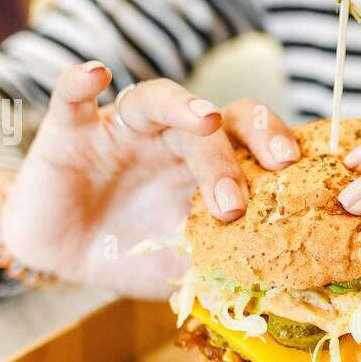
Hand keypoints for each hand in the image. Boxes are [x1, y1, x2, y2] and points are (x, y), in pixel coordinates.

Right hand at [0, 62, 298, 299]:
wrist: (67, 256)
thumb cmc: (135, 250)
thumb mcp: (183, 263)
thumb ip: (221, 263)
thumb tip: (273, 286)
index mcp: (207, 165)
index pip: (249, 141)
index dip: (274, 147)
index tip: (293, 173)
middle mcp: (172, 138)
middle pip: (211, 125)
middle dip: (229, 158)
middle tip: (235, 202)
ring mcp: (122, 130)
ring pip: (156, 101)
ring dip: (182, 108)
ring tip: (204, 119)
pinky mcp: (70, 132)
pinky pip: (72, 98)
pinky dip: (79, 82)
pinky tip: (95, 75)